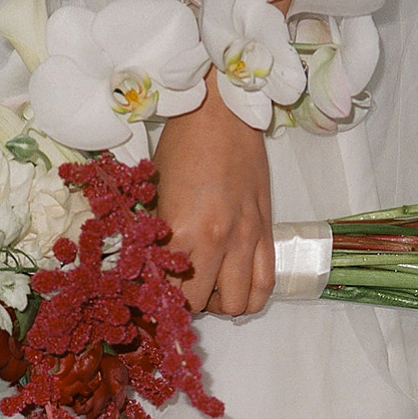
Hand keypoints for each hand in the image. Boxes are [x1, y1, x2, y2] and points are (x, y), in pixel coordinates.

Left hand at [152, 70, 273, 317]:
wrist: (222, 113)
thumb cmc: (182, 147)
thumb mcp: (155, 195)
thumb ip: (156, 239)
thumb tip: (151, 272)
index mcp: (182, 230)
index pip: (168, 291)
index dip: (157, 300)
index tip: (152, 295)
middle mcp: (218, 240)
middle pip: (200, 306)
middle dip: (186, 304)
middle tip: (178, 288)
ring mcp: (247, 239)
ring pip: (237, 305)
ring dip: (219, 303)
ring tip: (208, 286)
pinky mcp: (266, 233)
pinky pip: (264, 285)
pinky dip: (249, 297)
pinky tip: (234, 283)